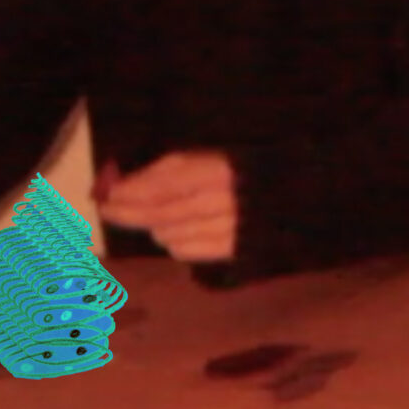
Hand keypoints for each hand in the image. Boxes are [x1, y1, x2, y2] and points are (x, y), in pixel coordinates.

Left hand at [97, 152, 237, 262]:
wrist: (299, 198)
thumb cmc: (249, 172)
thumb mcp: (212, 157)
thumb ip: (169, 170)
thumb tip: (123, 186)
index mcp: (223, 171)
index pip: (165, 185)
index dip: (133, 192)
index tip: (108, 195)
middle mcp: (226, 202)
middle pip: (163, 213)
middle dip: (131, 213)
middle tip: (109, 211)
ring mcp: (231, 231)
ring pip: (171, 234)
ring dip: (155, 227)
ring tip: (154, 220)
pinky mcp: (235, 251)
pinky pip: (188, 252)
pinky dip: (174, 244)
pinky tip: (175, 236)